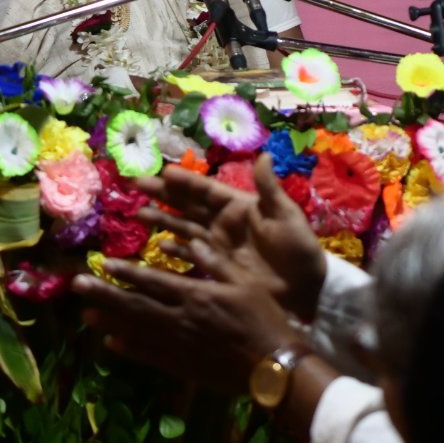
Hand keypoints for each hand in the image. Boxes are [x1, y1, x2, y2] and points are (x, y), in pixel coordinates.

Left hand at [71, 236, 302, 393]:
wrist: (272, 366)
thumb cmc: (264, 319)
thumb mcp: (244, 282)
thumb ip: (215, 262)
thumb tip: (190, 241)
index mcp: (197, 295)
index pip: (153, 281)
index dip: (125, 272)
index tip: (102, 263)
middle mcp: (181, 319)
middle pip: (136, 305)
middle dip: (105, 294)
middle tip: (78, 287)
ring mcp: (178, 345)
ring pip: (137, 330)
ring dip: (110, 321)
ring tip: (85, 314)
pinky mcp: (182, 366)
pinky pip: (149, 355)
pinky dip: (129, 349)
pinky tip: (111, 343)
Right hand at [134, 154, 326, 321]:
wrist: (307, 289)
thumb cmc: (299, 248)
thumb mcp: (286, 216)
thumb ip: (269, 188)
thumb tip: (264, 153)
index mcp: (240, 205)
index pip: (206, 189)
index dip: (186, 181)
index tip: (163, 172)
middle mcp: (225, 222)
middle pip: (188, 204)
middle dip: (164, 194)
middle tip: (136, 184)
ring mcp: (219, 245)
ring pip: (185, 227)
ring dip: (163, 219)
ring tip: (139, 213)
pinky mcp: (218, 267)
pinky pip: (192, 255)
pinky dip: (176, 250)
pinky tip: (159, 247)